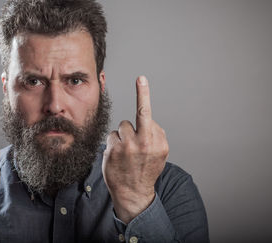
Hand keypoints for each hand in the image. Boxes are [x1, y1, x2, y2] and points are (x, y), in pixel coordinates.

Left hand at [102, 76, 168, 223]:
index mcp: (157, 142)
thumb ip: (156, 135)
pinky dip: (113, 145)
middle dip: (135, 117)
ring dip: (122, 137)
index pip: (148, 114)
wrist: (134, 193)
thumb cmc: (146, 170)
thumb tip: (147, 121)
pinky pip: (111, 137)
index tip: (140, 79)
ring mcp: (126, 146)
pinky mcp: (112, 151)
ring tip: (125, 153)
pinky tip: (117, 158)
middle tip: (138, 106)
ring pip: (120, 128)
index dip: (143, 94)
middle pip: (132, 120)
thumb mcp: (160, 154)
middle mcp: (143, 143)